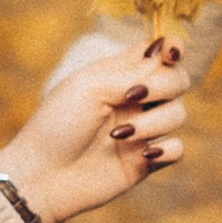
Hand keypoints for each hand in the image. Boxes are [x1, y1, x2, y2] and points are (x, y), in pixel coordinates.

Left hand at [0, 38, 187, 222]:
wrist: (43, 175)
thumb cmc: (57, 124)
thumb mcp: (90, 86)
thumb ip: (132, 72)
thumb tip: (166, 60)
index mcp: (118, 74)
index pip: (158, 51)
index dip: (172, 47)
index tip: (170, 53)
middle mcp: (135, 99)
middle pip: (177, 80)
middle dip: (164, 86)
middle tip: (132, 97)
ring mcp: (142, 130)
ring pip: (178, 114)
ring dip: (153, 122)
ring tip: (119, 135)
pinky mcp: (147, 161)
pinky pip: (177, 149)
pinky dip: (167, 149)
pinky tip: (144, 155)